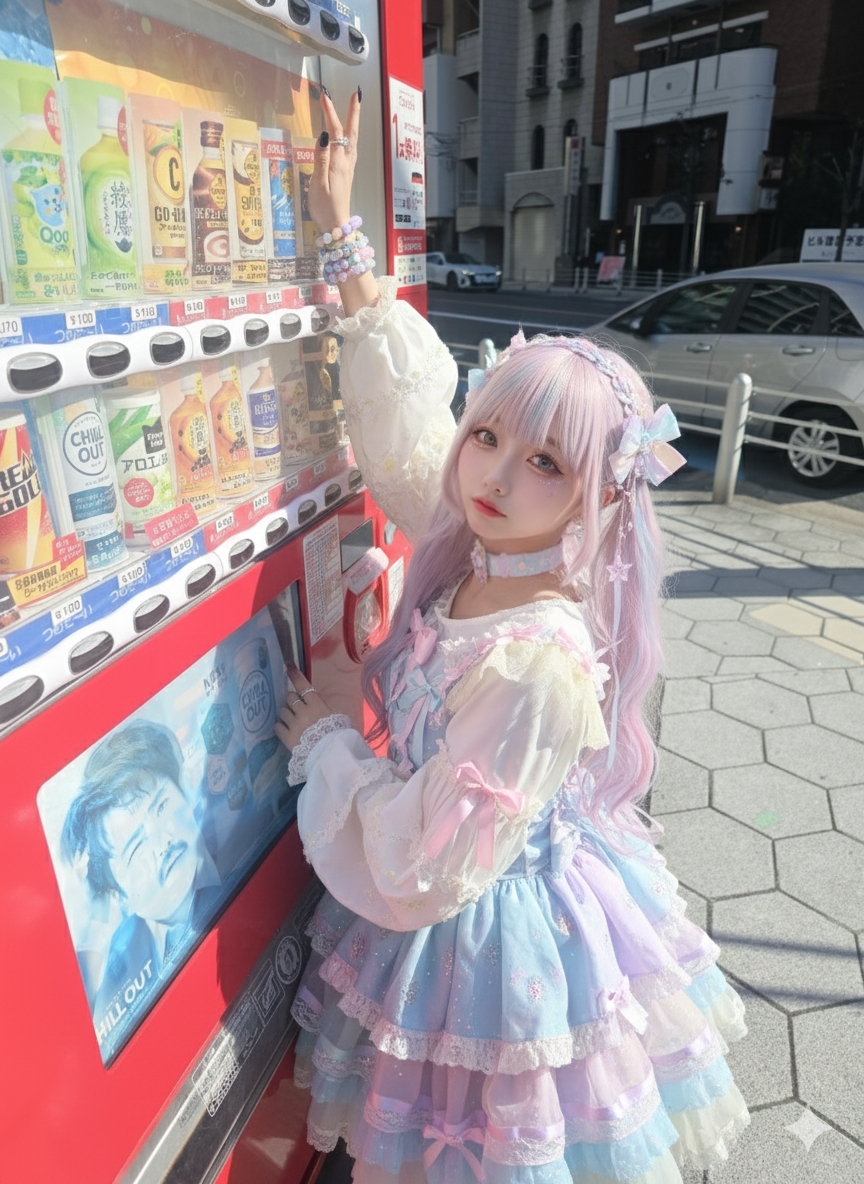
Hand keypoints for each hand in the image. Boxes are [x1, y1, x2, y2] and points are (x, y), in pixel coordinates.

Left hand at [275, 666, 333, 750]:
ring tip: (292, 720)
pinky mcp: (287, 737)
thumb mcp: (338, 718)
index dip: (294, 675)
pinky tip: (285, 729)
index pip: (303, 685)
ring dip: (286, 713)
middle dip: (291, 699)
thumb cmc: (338, 736)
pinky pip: (277, 726)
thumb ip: (325, 709)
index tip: (288, 667)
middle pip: (289, 697)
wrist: (331, 756)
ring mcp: (293, 724)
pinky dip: (280, 726)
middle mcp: (303, 711)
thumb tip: (318, 704)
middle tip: (295, 706)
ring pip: (282, 711)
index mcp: (317, 704)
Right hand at [309, 88, 360, 233]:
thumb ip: (321, 158)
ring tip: (354, 107)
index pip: (334, 131)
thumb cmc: (324, 208)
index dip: (329, 112)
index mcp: (338, 162)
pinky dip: (350, 135)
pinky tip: (348, 134)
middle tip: (356, 94)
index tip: (323, 96)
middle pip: (350, 132)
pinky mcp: (347, 173)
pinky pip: (350, 148)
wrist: (336, 226)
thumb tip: (323, 134)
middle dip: (352, 112)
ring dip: (353, 121)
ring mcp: (348, 168)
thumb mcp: (319, 183)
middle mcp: (346, 162)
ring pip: (352, 139)